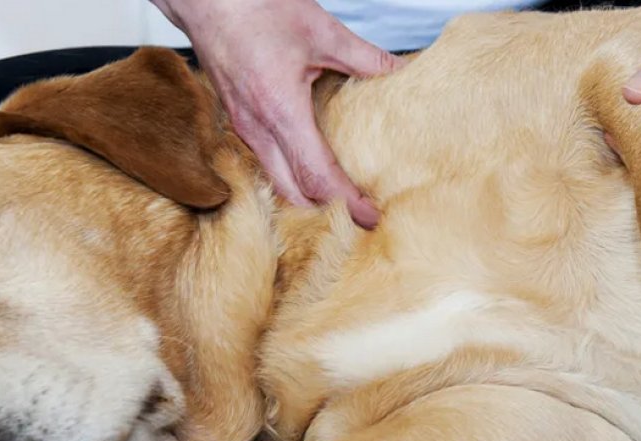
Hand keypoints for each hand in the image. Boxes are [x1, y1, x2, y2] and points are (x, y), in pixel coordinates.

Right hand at [151, 0, 405, 228]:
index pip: (317, 176)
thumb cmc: (253, 8)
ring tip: (341, 204)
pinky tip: (311, 173)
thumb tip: (402, 72)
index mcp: (280, 110)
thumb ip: (365, 58)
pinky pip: (266, 164)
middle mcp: (257, 128)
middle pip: (294, 193)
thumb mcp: (321, 30)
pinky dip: (290, 178)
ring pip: (276, 182)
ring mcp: (243, 128)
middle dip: (328, 212)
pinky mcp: (238, 121)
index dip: (346, 203)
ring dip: (308, 198)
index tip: (370, 219)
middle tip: (362, 219)